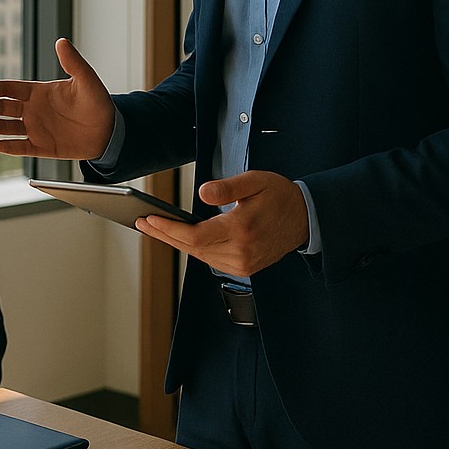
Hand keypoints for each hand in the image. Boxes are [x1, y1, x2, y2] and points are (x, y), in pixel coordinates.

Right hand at [0, 38, 115, 158]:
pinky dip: (9, 147)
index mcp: (39, 92)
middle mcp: (33, 110)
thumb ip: (73, 62)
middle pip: (3, 107)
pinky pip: (22, 147)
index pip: (10, 89)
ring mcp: (36, 129)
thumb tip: (61, 41)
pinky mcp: (43, 147)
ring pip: (7, 127)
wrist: (110, 131)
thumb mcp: (87, 80)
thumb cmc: (98, 103)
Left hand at [136, 170, 308, 277]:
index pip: (195, 236)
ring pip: (200, 256)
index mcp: (242, 229)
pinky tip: (180, 238)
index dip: (168, 229)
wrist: (306, 219)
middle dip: (164, 235)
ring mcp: (244, 263)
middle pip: (192, 248)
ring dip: (176, 242)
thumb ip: (228, 187)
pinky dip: (193, 249)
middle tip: (142, 222)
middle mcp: (242, 252)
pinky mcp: (245, 268)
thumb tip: (203, 193)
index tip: (148, 219)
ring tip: (155, 228)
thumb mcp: (256, 181)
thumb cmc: (280, 196)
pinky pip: (211, 260)